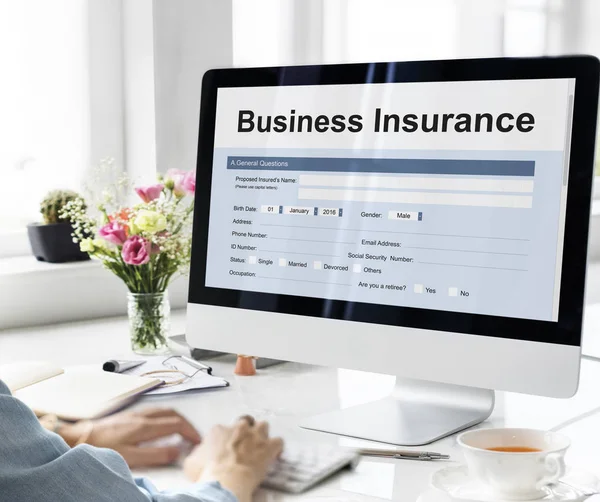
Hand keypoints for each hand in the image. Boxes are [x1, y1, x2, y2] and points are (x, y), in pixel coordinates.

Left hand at [61, 408, 200, 467]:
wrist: (79, 437)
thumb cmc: (101, 448)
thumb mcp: (130, 457)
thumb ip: (156, 454)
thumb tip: (177, 451)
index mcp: (146, 426)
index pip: (177, 424)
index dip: (190, 432)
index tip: (197, 441)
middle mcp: (143, 416)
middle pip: (174, 414)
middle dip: (187, 424)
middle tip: (194, 436)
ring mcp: (136, 413)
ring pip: (165, 410)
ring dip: (178, 419)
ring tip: (183, 430)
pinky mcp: (129, 415)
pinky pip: (156, 411)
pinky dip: (166, 416)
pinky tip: (163, 425)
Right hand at [183, 416, 282, 501]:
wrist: (225, 481)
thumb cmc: (206, 473)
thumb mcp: (191, 462)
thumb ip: (198, 451)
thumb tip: (201, 451)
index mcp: (219, 430)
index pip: (224, 429)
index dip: (226, 439)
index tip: (226, 449)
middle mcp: (238, 427)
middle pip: (245, 422)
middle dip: (245, 431)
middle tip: (244, 446)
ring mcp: (255, 435)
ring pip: (263, 426)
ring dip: (262, 435)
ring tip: (260, 447)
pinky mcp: (268, 446)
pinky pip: (278, 442)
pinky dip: (276, 448)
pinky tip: (274, 455)